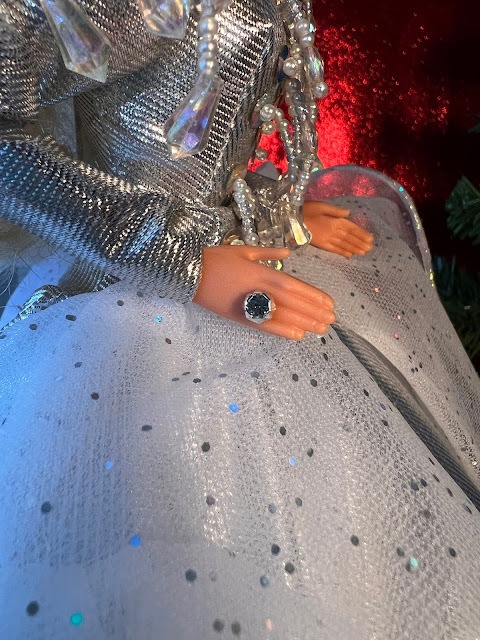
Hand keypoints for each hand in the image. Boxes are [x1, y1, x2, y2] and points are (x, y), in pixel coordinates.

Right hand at [193, 245, 335, 340]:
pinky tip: (297, 335)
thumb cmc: (216, 259)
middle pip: (292, 303)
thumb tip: (288, 253)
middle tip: (331, 320)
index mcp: (261, 272)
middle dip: (313, 311)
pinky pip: (265, 325)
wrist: (189, 273)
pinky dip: (282, 331)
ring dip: (304, 323)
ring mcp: (249, 305)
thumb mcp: (244, 251)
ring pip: (282, 316)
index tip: (329, 303)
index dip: (313, 296)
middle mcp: (259, 290)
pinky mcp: (239, 317)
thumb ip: (269, 253)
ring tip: (321, 329)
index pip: (294, 286)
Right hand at [303, 201, 373, 257]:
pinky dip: (342, 253)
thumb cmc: (307, 210)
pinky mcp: (321, 245)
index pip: (352, 229)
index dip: (362, 234)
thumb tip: (349, 213)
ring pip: (344, 245)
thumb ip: (336, 210)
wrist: (291, 220)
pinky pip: (334, 250)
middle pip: (350, 238)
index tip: (371, 239)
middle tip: (370, 248)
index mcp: (336, 221)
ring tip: (364, 253)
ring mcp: (328, 240)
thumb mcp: (322, 206)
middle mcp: (334, 232)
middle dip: (361, 243)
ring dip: (355, 249)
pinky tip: (349, 255)